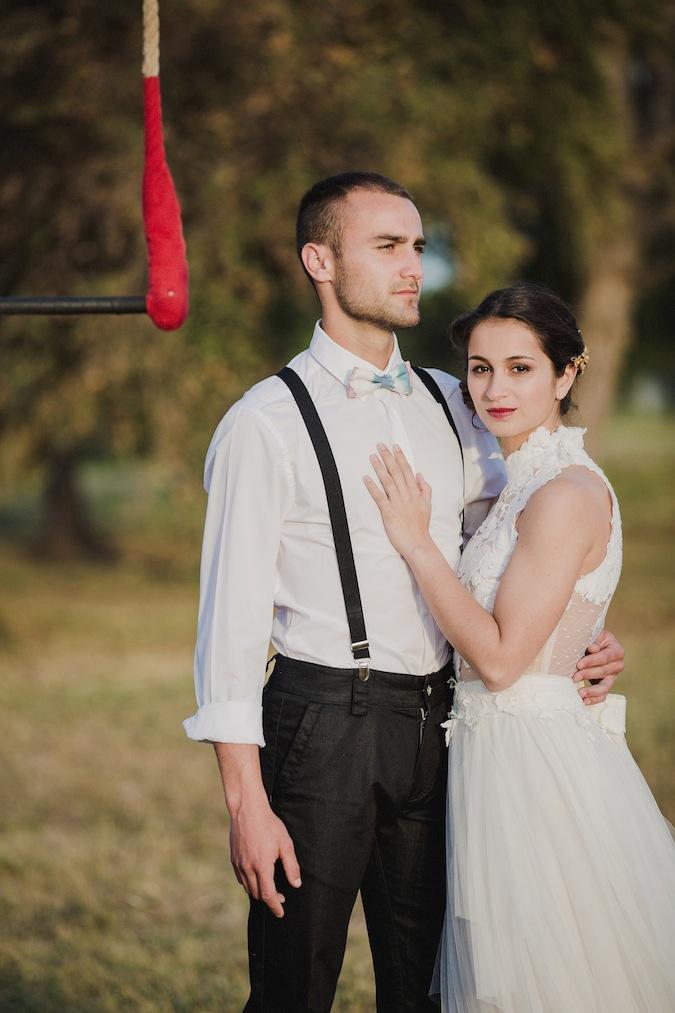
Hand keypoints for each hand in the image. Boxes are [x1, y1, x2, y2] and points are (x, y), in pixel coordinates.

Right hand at [230, 796, 300, 917]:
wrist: (247, 810)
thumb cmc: (269, 825)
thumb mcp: (285, 844)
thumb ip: (291, 866)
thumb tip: (296, 884)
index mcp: (262, 867)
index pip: (268, 896)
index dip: (275, 907)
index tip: (280, 913)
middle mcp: (248, 868)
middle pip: (257, 894)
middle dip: (269, 900)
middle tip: (280, 897)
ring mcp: (239, 864)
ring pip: (247, 888)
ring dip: (258, 892)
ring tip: (269, 888)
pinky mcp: (233, 859)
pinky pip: (240, 878)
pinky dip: (249, 883)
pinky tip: (256, 878)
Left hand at [364, 444, 431, 558]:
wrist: (418, 543)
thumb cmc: (421, 526)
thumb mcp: (427, 505)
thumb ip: (425, 489)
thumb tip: (420, 474)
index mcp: (415, 492)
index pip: (407, 471)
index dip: (400, 458)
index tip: (395, 447)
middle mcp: (407, 495)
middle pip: (397, 472)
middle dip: (388, 458)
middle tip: (381, 446)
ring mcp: (398, 503)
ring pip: (388, 481)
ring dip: (380, 468)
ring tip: (373, 457)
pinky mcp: (389, 512)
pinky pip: (380, 497)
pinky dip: (373, 487)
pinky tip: (366, 478)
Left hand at [573, 628, 624, 704]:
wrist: (587, 644)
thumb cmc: (589, 637)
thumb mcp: (591, 634)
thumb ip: (592, 640)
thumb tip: (593, 648)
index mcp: (616, 649)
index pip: (606, 656)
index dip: (592, 661)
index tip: (578, 664)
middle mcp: (618, 664)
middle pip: (605, 671)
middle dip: (588, 674)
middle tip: (574, 677)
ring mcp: (612, 676)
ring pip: (606, 686)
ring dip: (592, 690)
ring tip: (580, 693)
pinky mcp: (605, 685)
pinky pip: (603, 695)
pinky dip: (594, 699)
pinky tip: (584, 702)